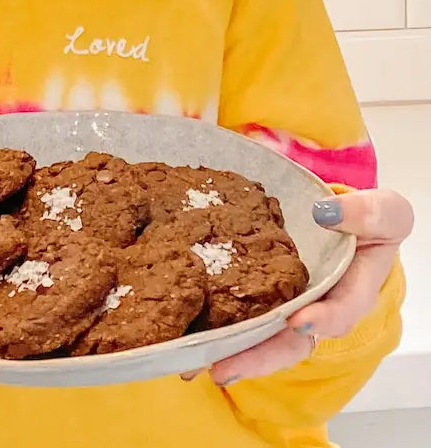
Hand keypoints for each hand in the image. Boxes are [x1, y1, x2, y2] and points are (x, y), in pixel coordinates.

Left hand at [185, 188, 413, 388]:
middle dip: (260, 357)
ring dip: (234, 352)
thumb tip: (326, 212)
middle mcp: (320, 308)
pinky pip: (246, 315)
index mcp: (355, 291)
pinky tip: (195, 334)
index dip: (321, 320)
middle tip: (223, 367)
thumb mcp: (384, 212)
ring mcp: (291, 305)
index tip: (296, 321)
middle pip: (293, 342)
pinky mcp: (265, 296)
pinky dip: (224, 327)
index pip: (342, 312)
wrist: (340, 215)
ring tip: (199, 363)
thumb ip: (368, 213)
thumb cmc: (368, 220)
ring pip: (265, 337)